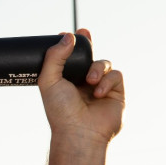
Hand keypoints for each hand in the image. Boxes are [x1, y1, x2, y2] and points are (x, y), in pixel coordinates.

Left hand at [38, 29, 123, 144]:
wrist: (79, 132)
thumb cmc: (60, 110)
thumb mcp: (49, 81)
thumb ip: (55, 57)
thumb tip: (68, 35)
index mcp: (66, 80)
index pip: (70, 58)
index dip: (72, 44)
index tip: (70, 32)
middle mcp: (83, 83)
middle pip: (89, 56)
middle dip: (88, 44)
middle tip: (84, 33)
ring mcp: (101, 87)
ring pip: (104, 63)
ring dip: (97, 68)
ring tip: (89, 81)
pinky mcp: (116, 93)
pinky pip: (116, 75)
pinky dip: (107, 81)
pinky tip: (98, 93)